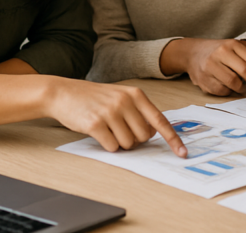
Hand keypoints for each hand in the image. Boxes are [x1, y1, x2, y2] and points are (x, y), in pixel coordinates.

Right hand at [45, 78, 186, 155]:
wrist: (63, 93)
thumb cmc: (94, 98)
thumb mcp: (120, 96)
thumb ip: (139, 111)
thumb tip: (153, 133)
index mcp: (136, 94)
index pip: (160, 120)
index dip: (172, 138)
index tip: (182, 152)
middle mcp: (125, 101)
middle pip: (143, 137)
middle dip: (134, 139)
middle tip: (120, 130)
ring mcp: (110, 112)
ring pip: (128, 143)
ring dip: (119, 143)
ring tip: (108, 129)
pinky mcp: (95, 123)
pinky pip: (112, 146)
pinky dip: (107, 145)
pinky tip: (98, 132)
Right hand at [174, 39, 245, 95]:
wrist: (192, 53)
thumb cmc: (220, 52)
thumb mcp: (235, 47)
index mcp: (232, 44)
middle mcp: (221, 53)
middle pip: (245, 72)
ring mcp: (210, 66)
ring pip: (234, 83)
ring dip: (242, 89)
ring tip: (241, 86)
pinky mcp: (203, 79)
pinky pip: (222, 91)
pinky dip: (229, 92)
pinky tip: (227, 86)